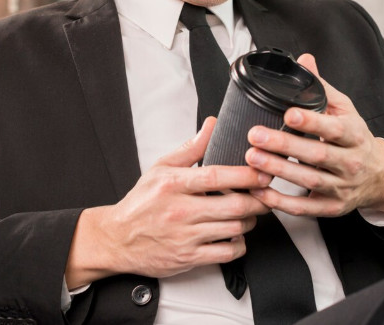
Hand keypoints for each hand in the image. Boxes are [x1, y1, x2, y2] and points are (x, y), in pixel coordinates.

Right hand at [65, 117, 271, 287]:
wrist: (118, 238)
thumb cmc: (140, 203)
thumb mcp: (160, 168)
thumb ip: (191, 148)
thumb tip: (211, 125)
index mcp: (173, 184)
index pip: (216, 177)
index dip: (245, 175)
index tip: (261, 172)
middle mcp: (180, 211)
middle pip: (233, 206)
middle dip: (257, 200)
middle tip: (265, 194)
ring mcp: (185, 236)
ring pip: (234, 229)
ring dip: (250, 221)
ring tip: (249, 213)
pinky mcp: (188, 257)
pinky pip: (226, 253)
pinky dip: (239, 245)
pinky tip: (235, 235)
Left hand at [245, 53, 383, 217]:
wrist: (380, 175)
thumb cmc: (355, 138)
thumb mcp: (345, 110)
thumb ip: (322, 88)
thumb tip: (304, 60)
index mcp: (354, 135)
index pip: (334, 128)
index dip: (312, 122)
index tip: (288, 113)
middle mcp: (350, 163)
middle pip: (318, 155)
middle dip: (285, 145)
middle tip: (256, 135)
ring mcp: (341, 188)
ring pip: (309, 181)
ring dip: (279, 170)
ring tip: (252, 157)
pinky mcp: (331, 207)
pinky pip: (305, 208)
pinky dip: (281, 202)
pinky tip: (260, 191)